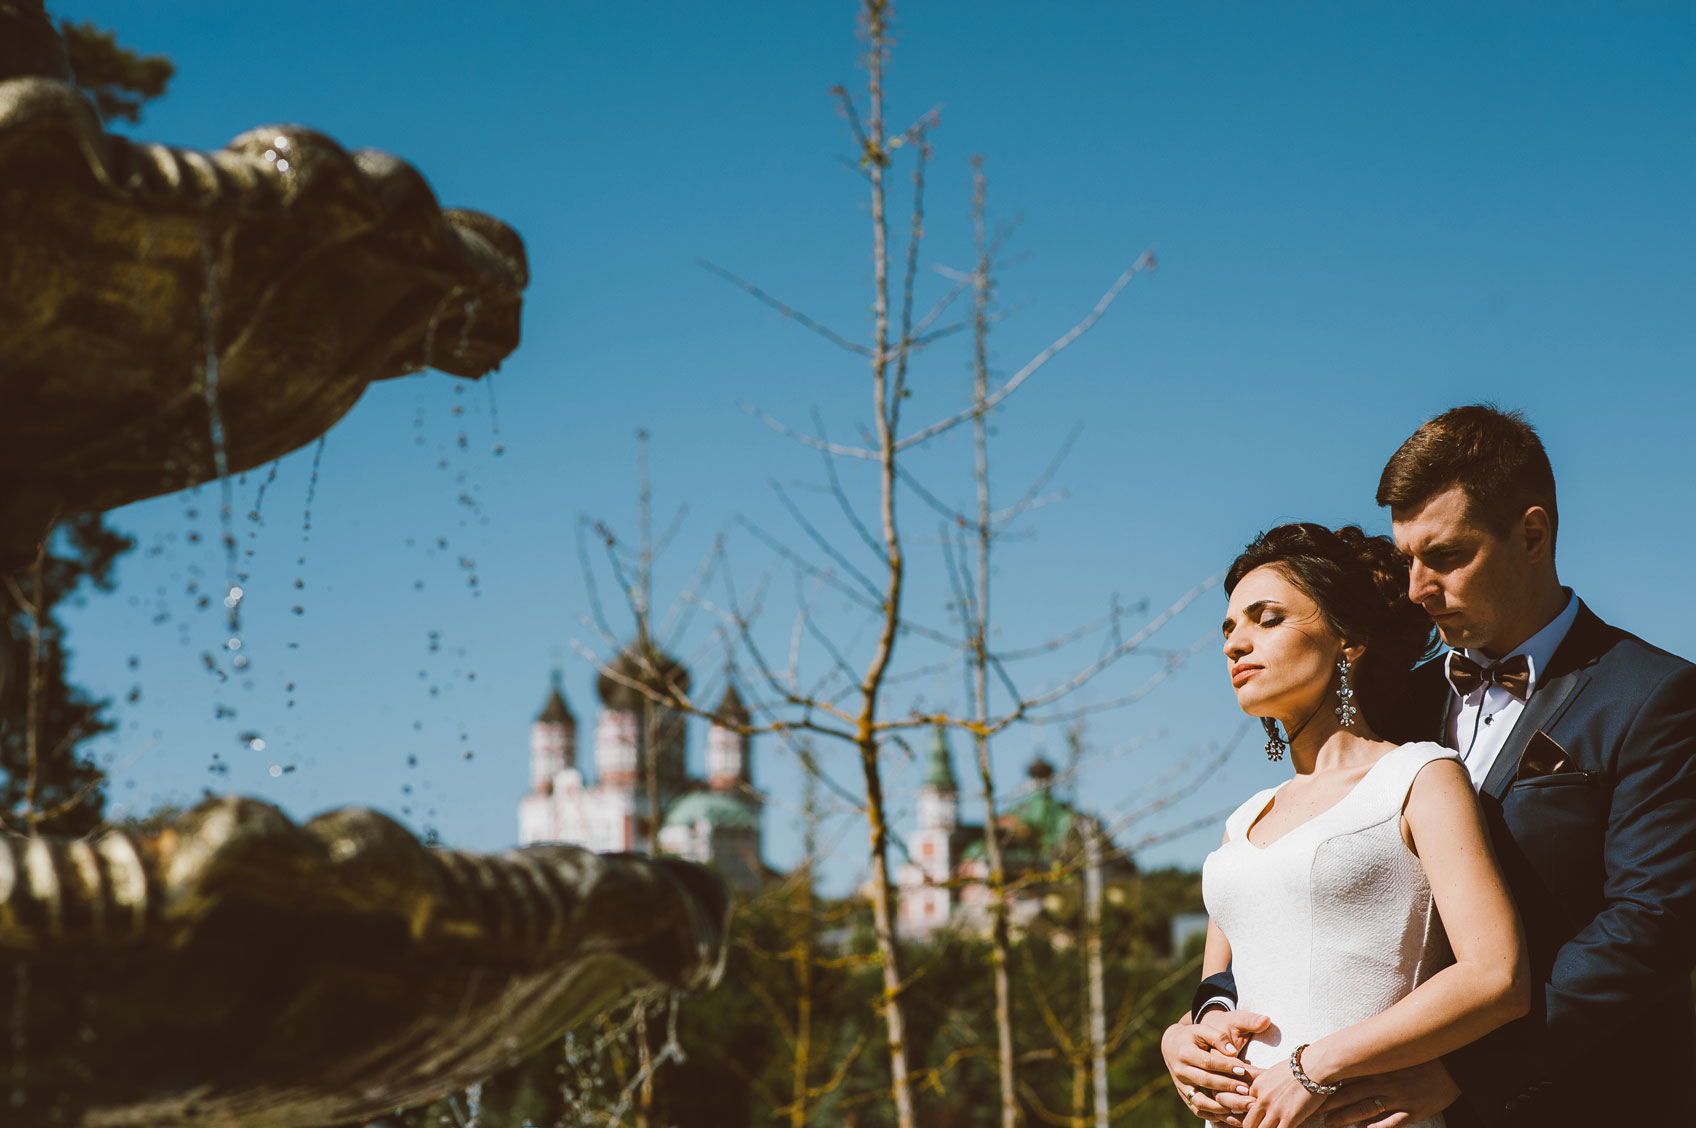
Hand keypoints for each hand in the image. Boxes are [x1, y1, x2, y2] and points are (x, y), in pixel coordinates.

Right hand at [1161, 1009, 1268, 1123]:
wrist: (1171, 1046)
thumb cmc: (1193, 1036)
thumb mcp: (1203, 1030)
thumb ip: (1218, 1037)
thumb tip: (1232, 1051)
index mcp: (1185, 1052)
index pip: (1207, 1062)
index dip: (1226, 1066)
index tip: (1243, 1070)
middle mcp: (1180, 1070)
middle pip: (1205, 1082)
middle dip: (1227, 1086)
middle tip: (1246, 1090)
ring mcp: (1181, 1085)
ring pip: (1200, 1101)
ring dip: (1221, 1107)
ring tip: (1240, 1108)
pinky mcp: (1184, 1095)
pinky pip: (1197, 1110)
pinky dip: (1213, 1116)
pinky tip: (1230, 1116)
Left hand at [1244, 1058, 1325, 1127]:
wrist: (1314, 1066)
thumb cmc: (1299, 1068)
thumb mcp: (1274, 1074)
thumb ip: (1266, 1087)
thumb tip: (1264, 1099)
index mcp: (1257, 1086)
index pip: (1246, 1106)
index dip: (1254, 1115)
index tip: (1261, 1118)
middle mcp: (1262, 1099)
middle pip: (1248, 1123)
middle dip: (1254, 1127)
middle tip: (1262, 1127)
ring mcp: (1274, 1109)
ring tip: (1275, 1127)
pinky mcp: (1289, 1118)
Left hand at [1322, 1060, 1459, 1127]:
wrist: (1452, 1065)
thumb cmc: (1420, 1058)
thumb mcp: (1394, 1054)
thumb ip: (1373, 1058)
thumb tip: (1348, 1059)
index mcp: (1378, 1065)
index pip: (1346, 1075)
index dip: (1327, 1084)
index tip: (1309, 1089)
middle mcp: (1384, 1080)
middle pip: (1349, 1093)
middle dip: (1329, 1103)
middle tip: (1313, 1112)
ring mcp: (1398, 1097)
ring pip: (1364, 1109)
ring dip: (1345, 1117)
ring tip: (1329, 1123)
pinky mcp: (1412, 1111)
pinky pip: (1390, 1123)